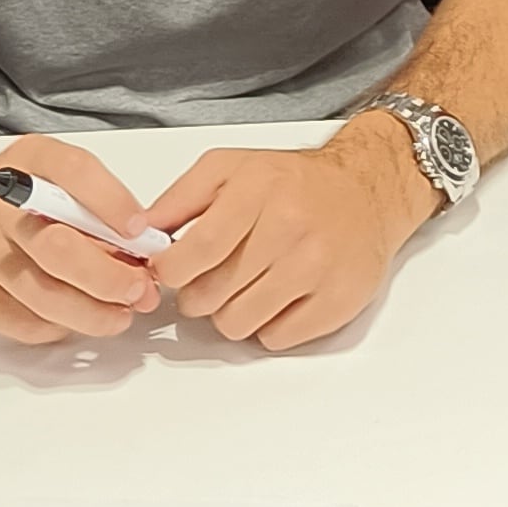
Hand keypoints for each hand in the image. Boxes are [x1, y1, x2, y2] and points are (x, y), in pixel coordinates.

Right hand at [0, 133, 160, 346]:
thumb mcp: (50, 179)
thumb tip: (139, 255)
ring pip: (41, 295)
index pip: (74, 172)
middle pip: (57, 247)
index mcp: (26, 161)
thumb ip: (91, 208)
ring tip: (118, 316)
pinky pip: (20, 322)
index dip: (113, 203)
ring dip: (91, 313)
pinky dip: (56, 326)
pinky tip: (72, 319)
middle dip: (107, 278)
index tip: (142, 234)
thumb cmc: (8, 199)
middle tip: (139, 292)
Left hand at [144, 117, 437, 352]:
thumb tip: (139, 233)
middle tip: (210, 280)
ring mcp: (317, 268)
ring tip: (243, 290)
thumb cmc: (295, 181)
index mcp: (257, 192)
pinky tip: (276, 299)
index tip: (171, 272)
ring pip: (238, 324)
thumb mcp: (231, 167)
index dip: (171, 272)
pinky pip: (276, 339)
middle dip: (198, 296)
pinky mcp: (338, 300)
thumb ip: (180, 198)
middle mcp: (289, 229)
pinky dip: (268, 326)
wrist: (368, 188)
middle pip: (211, 296)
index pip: (195, 252)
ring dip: (230, 314)